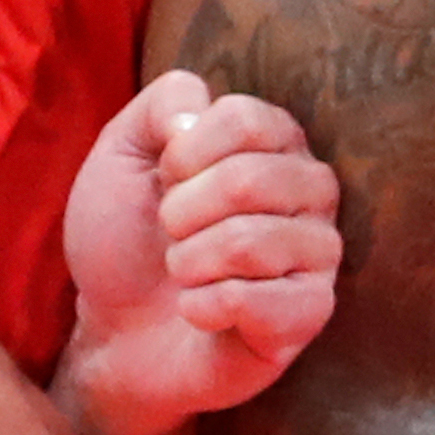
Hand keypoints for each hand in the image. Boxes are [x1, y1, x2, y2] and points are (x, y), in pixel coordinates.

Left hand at [58, 70, 340, 434]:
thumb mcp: (122, 152)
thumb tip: (201, 113)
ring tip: (182, 273)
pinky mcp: (309, 314)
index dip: (183, 155)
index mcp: (275, 140)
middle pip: (250, 179)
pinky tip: (197, 311)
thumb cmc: (127, 237)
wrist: (116, 330)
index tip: (162, 180)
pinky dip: (202, 307)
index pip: (245, 119)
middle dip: (180, 213)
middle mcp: (310, 189)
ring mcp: (318, 253)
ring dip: (188, 262)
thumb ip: (164, 104)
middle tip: (169, 235)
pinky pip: (256, 302)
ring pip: (252, 242)